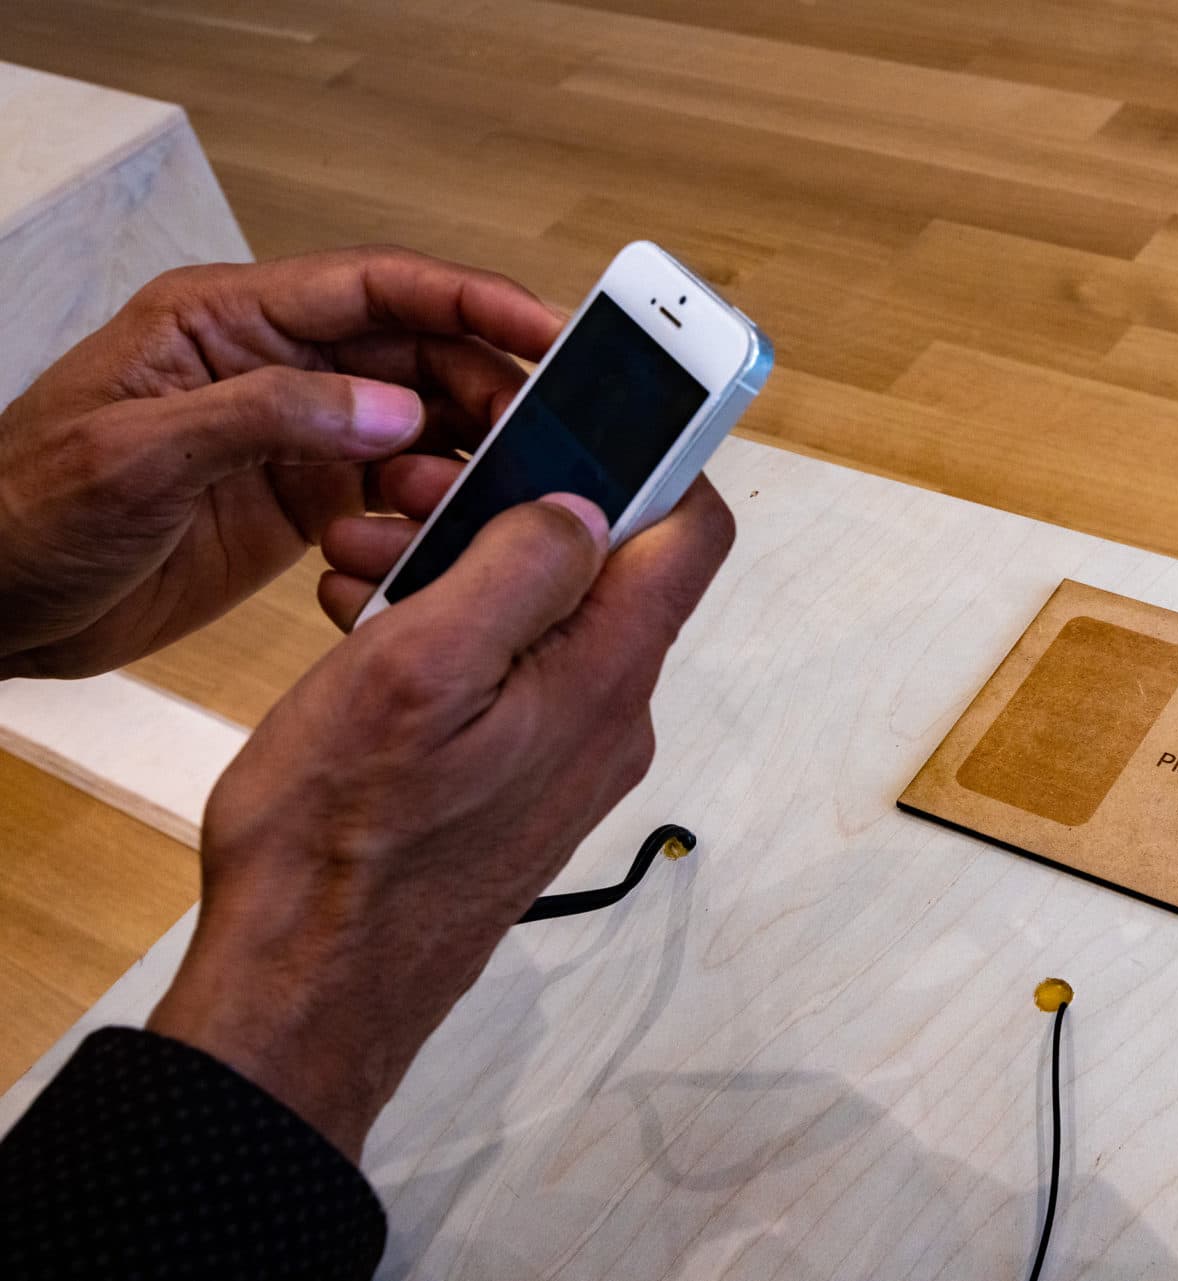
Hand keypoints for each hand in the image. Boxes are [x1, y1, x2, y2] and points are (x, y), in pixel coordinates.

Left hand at [0, 247, 561, 678]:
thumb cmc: (24, 508)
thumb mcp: (138, 452)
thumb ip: (268, 417)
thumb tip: (392, 408)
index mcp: (229, 320)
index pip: (375, 286)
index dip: (469, 299)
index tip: (546, 325)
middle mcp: (276, 369)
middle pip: (418, 355)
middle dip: (488, 388)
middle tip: (543, 438)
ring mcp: (296, 439)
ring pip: (420, 426)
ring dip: (465, 458)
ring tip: (492, 498)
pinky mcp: (306, 506)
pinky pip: (398, 497)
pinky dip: (432, 516)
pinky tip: (443, 540)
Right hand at [147, 477, 734, 1158]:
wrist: (307, 992)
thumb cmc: (344, 844)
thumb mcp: (416, 671)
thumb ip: (515, 572)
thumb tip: (586, 507)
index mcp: (602, 676)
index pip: (692, 532)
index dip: (652, 457)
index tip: (577, 415)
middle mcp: (609, 715)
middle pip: (608, 565)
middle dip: (512, 509)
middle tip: (410, 497)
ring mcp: (569, 754)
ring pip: (545, 618)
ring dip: (464, 569)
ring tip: (364, 570)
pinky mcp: (524, 782)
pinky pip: (513, 676)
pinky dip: (452, 635)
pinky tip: (371, 633)